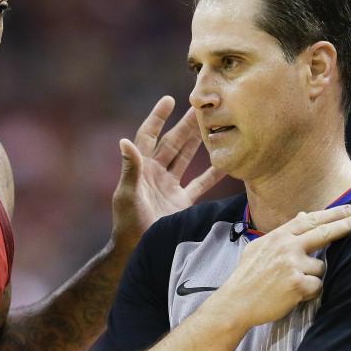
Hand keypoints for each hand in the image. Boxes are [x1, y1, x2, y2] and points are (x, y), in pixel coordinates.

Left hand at [112, 97, 226, 251]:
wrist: (139, 249)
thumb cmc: (128, 223)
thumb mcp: (128, 194)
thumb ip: (130, 168)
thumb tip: (124, 140)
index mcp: (141, 168)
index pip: (149, 137)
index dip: (157, 118)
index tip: (168, 100)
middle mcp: (156, 173)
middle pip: (173, 143)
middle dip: (185, 125)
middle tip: (202, 107)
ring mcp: (170, 186)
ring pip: (186, 158)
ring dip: (199, 142)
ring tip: (215, 125)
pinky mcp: (182, 201)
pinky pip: (200, 183)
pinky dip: (213, 173)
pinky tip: (226, 162)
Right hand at [217, 206, 350, 327]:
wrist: (236, 301)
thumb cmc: (247, 276)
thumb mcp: (260, 248)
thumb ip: (283, 233)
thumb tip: (302, 216)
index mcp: (278, 236)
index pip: (310, 221)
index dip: (332, 214)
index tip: (350, 209)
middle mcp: (286, 246)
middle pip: (324, 232)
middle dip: (347, 224)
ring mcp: (292, 264)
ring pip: (320, 267)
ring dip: (312, 277)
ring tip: (290, 284)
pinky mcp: (297, 283)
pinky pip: (317, 286)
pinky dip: (308, 292)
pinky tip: (291, 295)